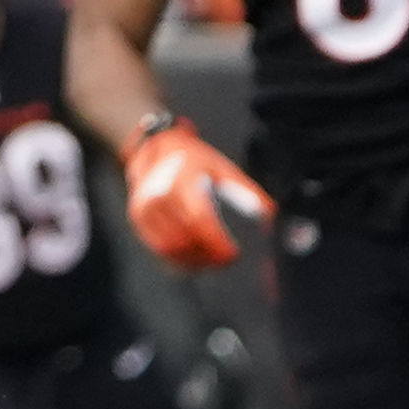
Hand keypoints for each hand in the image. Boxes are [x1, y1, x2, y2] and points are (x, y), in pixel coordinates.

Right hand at [123, 116, 276, 271]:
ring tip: (212, 260)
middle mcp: (159, 196)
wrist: (155, 148)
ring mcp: (144, 210)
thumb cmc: (193, 161)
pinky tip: (195, 258)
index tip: (233, 255)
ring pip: (170, 249)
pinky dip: (178, 259)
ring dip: (194, 260)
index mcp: (182, 181)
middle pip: (184, 239)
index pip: (199, 220)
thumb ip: (247, 192)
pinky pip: (158, 249)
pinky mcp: (138, 221)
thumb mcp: (222, 169)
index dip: (216, 242)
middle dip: (208, 256)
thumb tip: (269, 214)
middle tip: (226, 259)